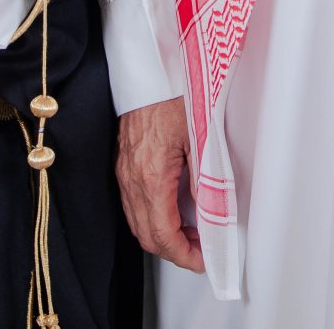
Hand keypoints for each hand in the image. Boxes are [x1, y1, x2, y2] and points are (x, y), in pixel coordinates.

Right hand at [117, 97, 203, 272]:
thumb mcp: (198, 138)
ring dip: (162, 237)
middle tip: (200, 251)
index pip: (162, 235)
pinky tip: (171, 213)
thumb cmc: (172, 96)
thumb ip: (203, 180)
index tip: (200, 260)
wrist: (149, 73)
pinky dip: (152, 219)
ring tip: (190, 234)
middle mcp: (132, 180)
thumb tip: (210, 213)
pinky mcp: (123, 165)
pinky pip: (133, 206)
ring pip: (138, 223)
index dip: (183, 255)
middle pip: (147, 236)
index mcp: (151, 177)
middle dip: (174, 252)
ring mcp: (124, 173)